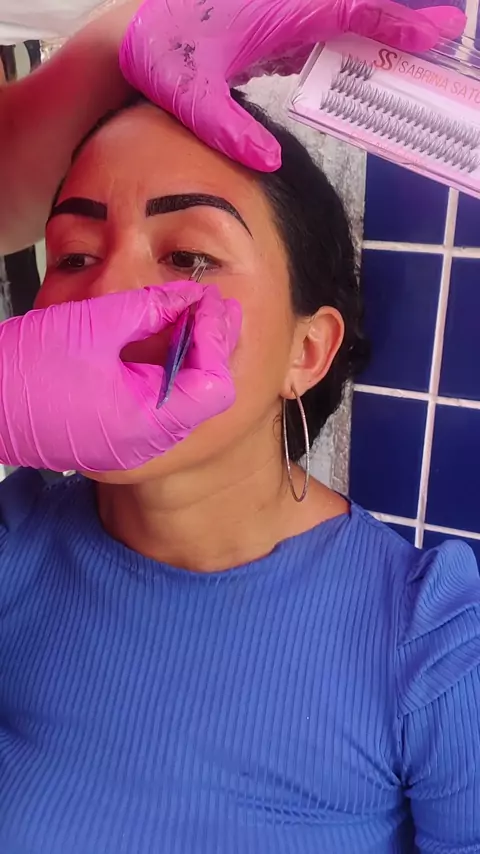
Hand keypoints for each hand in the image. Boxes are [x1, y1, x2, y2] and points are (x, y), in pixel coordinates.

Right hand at [0, 284, 240, 472]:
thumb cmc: (28, 368)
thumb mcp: (94, 324)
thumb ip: (150, 307)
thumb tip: (189, 296)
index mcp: (147, 420)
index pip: (213, 384)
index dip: (218, 338)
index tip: (211, 302)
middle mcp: (146, 442)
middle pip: (203, 395)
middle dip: (210, 345)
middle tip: (212, 305)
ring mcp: (131, 446)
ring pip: (181, 401)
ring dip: (189, 358)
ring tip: (190, 316)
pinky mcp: (115, 439)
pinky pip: (156, 407)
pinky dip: (165, 373)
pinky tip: (161, 342)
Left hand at [119, 0, 464, 171]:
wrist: (127, 36)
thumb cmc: (157, 57)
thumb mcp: (192, 99)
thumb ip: (229, 130)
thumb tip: (268, 161)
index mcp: (274, 10)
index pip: (348, 10)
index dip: (394, 21)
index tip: (433, 31)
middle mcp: (282, 4)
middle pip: (355, 7)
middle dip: (401, 21)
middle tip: (444, 34)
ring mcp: (278, 12)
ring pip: (341, 18)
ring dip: (377, 34)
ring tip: (414, 52)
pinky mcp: (271, 26)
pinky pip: (321, 30)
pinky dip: (347, 44)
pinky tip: (361, 64)